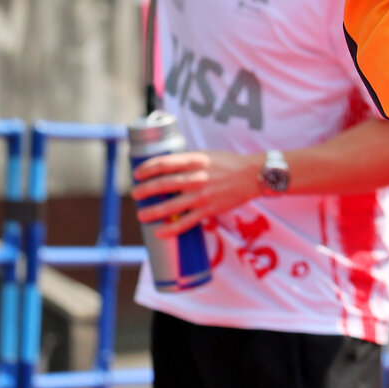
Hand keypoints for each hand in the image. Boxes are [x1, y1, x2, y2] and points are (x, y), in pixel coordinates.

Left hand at [132, 149, 261, 237]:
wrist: (252, 175)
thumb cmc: (228, 164)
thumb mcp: (206, 155)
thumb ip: (187, 163)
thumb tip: (165, 171)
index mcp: (195, 160)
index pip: (163, 163)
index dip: (146, 169)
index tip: (136, 174)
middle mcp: (196, 177)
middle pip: (163, 184)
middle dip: (144, 191)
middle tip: (135, 194)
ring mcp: (202, 195)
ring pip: (171, 206)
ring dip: (152, 212)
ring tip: (141, 215)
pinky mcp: (209, 210)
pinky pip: (186, 222)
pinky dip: (171, 229)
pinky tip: (159, 232)